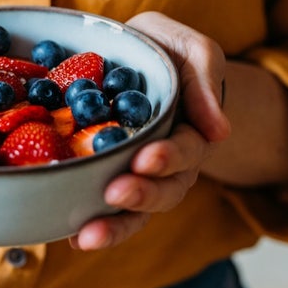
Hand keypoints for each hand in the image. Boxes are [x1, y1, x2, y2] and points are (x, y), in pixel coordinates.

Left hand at [70, 12, 230, 250]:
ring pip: (134, 212)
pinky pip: (101, 211)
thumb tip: (220, 131)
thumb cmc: (164, 50)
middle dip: (141, 195)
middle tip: (115, 193)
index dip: (168, 158)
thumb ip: (206, 77)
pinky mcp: (106, 180)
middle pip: (164, 191)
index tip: (146, 158)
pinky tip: (67, 238)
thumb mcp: (191, 49)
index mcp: (191, 132)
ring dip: (114, 226)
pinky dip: (86, 226)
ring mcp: (137, 177)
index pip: (186, 151)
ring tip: (87, 237)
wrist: (130, 58)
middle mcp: (167, 164)